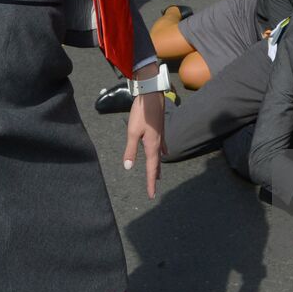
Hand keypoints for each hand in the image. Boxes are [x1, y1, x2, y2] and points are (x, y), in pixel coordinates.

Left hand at [123, 83, 165, 198]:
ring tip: (158, 176)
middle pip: (157, 164)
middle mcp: (158, 143)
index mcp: (152, 146)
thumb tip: (128, 167)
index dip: (151, 183)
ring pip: (159, 156)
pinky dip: (162, 153)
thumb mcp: (132, 132)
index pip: (152, 169)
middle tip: (154, 189)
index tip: (151, 195)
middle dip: (154, 177)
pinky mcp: (160, 130)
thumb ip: (130, 150)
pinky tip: (164, 153)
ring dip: (158, 166)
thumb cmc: (141, 113)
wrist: (152, 96)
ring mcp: (160, 136)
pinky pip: (162, 146)